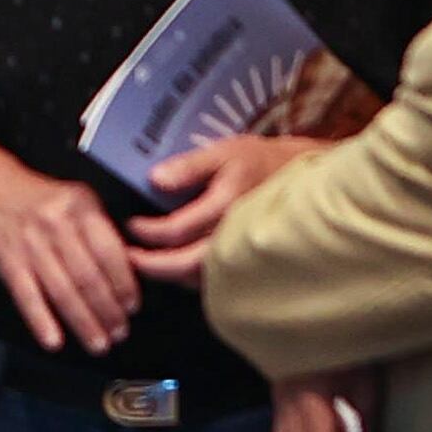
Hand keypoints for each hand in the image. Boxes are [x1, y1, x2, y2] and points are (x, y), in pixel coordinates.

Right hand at [0, 148, 140, 353]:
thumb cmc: (42, 201)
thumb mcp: (78, 200)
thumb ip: (101, 232)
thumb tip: (130, 272)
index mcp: (81, 207)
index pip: (109, 252)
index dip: (124, 285)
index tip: (132, 306)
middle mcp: (56, 225)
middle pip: (88, 277)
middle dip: (108, 311)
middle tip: (119, 332)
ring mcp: (31, 245)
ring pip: (62, 292)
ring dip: (83, 323)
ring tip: (98, 343)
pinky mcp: (9, 263)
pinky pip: (27, 297)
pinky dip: (41, 322)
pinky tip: (54, 341)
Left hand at [125, 132, 329, 284]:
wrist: (302, 180)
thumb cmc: (258, 162)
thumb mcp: (224, 151)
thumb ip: (188, 166)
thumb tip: (154, 179)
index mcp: (227, 204)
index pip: (177, 230)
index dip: (148, 231)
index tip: (131, 225)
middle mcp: (235, 235)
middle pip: (185, 265)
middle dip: (152, 265)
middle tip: (128, 258)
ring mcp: (243, 254)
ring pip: (199, 278)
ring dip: (169, 274)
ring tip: (146, 263)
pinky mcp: (248, 264)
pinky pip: (214, 280)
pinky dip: (190, 276)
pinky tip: (175, 265)